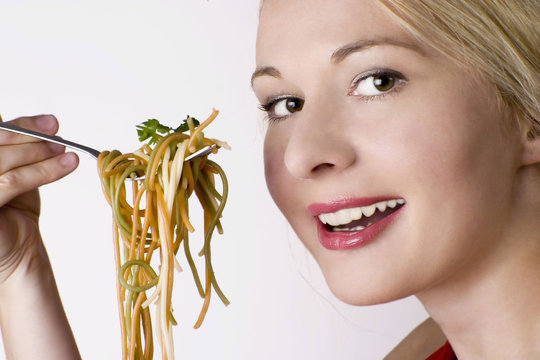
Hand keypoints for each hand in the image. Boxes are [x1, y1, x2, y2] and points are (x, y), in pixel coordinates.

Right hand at [0, 114, 78, 282]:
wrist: (17, 251)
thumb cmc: (13, 211)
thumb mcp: (16, 173)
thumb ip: (20, 150)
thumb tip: (44, 125)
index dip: (21, 124)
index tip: (50, 123)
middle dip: (30, 136)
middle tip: (58, 137)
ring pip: (3, 161)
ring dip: (39, 154)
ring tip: (66, 154)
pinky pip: (11, 182)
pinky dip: (43, 171)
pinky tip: (66, 165)